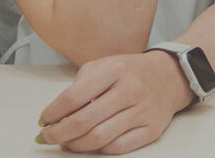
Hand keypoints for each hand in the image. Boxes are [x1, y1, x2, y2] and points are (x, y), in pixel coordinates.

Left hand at [37, 50, 193, 153]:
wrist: (170, 76)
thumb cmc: (131, 72)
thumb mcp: (104, 65)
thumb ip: (80, 85)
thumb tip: (56, 115)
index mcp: (114, 70)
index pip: (73, 97)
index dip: (53, 113)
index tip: (44, 120)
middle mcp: (130, 90)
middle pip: (84, 121)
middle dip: (59, 133)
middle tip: (48, 137)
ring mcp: (143, 111)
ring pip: (99, 138)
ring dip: (76, 145)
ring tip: (67, 142)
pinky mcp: (152, 129)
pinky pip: (119, 147)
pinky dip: (100, 149)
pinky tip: (92, 143)